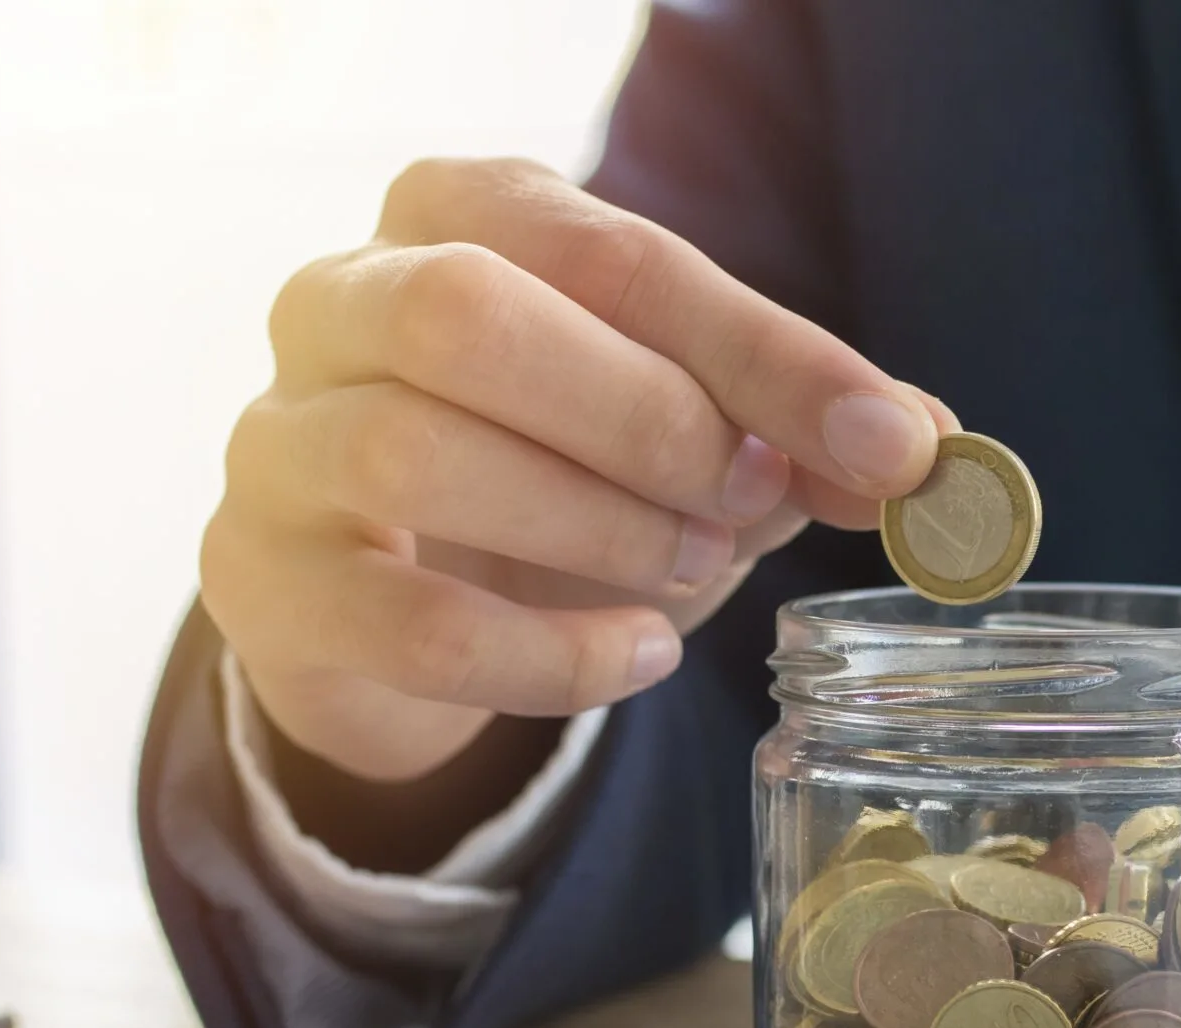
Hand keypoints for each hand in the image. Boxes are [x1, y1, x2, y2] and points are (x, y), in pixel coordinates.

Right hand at [202, 157, 952, 780]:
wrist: (393, 612)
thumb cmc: (550, 482)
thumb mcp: (688, 442)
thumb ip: (794, 433)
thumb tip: (920, 447)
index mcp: (461, 215)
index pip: (614, 256)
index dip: (767, 353)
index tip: (891, 443)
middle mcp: (339, 298)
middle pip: (467, 315)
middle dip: (644, 420)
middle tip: (748, 502)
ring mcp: (277, 439)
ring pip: (413, 453)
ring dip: (591, 527)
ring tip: (690, 576)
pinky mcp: (261, 579)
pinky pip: (403, 619)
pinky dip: (547, 656)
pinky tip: (634, 660)